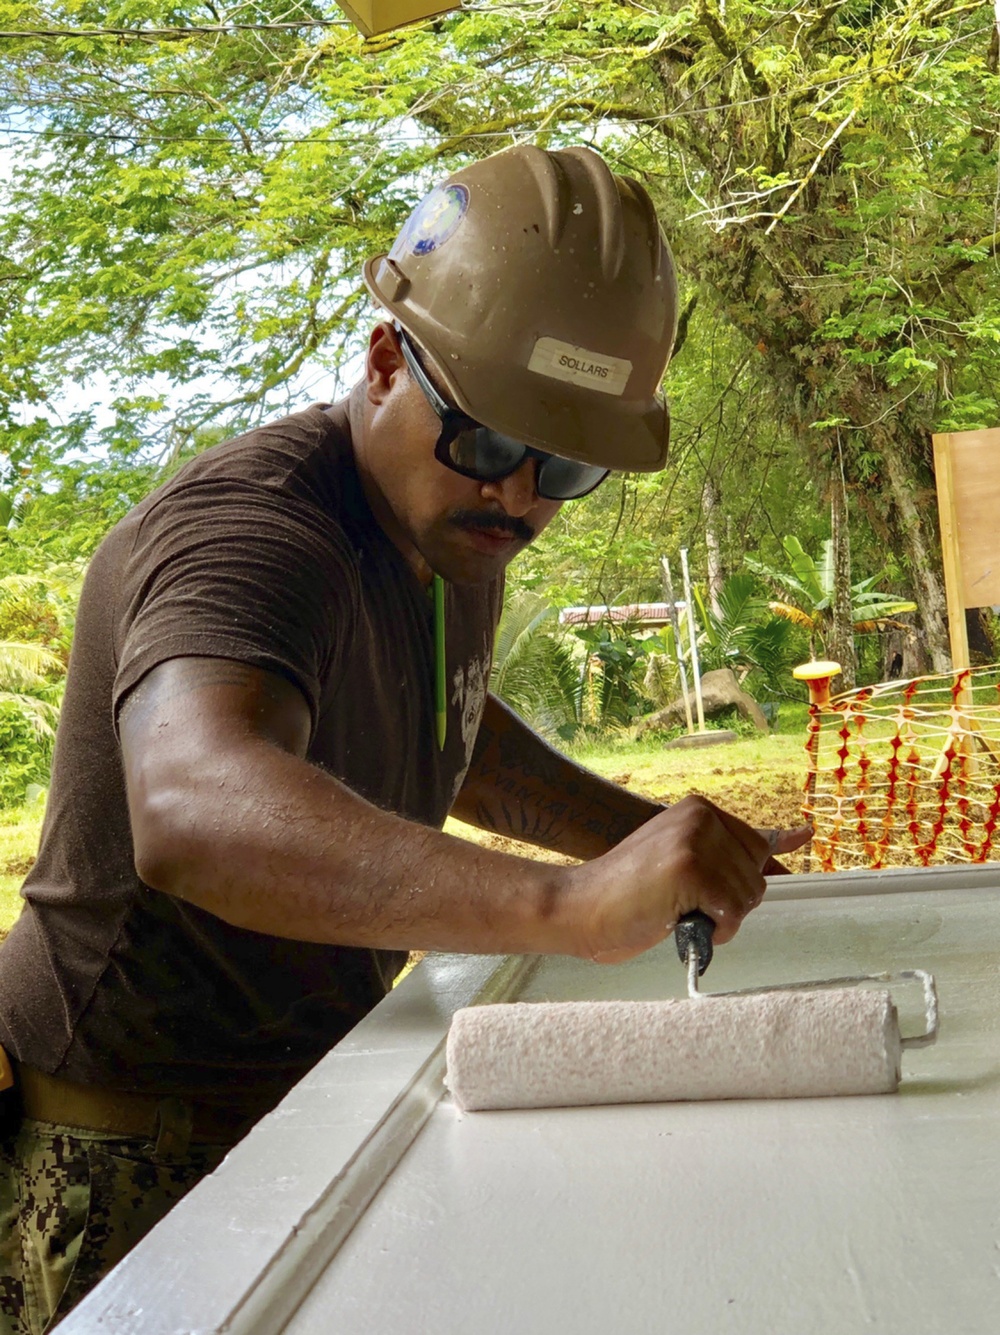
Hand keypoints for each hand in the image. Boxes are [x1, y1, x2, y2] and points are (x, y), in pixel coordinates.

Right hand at [565, 796, 806, 963]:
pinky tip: (679, 922)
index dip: (739, 880)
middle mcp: (701, 816)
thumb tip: (805, 835)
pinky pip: (732, 913)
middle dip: (726, 902)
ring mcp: (695, 840)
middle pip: (756, 876)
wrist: (576, 906)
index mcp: (699, 809)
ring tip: (675, 912)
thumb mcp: (682, 858)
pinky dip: (713, 930)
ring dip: (719, 919)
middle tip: (681, 905)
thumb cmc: (627, 893)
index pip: (757, 847)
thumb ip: (734, 849)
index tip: (716, 886)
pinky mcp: (690, 869)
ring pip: (748, 896)